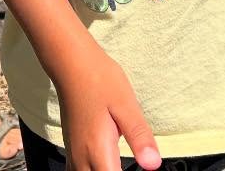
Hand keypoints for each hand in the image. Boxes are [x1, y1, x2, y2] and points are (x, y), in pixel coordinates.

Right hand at [56, 47, 159, 170]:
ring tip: (118, 165)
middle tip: (131, 165)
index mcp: (98, 151)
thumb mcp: (126, 105)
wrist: (71, 63)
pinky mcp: (71, 147)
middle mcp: (82, 158)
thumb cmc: (99, 79)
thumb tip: (153, 164)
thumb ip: (138, 136)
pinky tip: (103, 166)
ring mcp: (73, 154)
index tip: (142, 165)